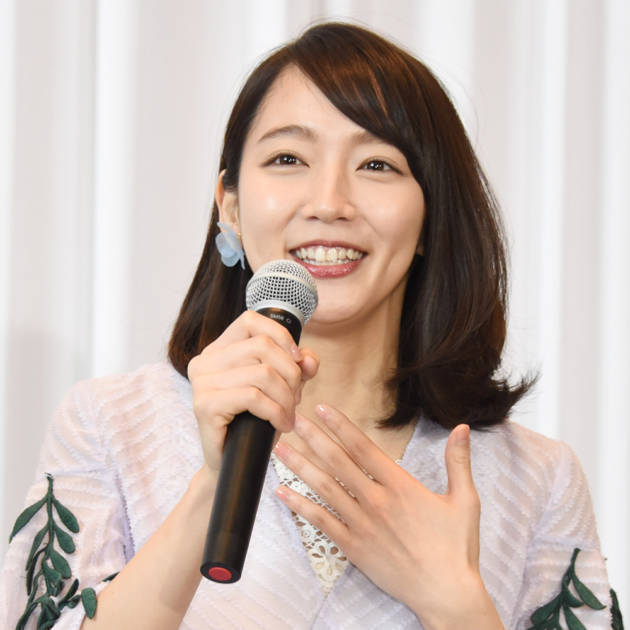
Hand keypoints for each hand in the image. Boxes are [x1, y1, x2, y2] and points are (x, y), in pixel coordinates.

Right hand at [187, 310, 318, 474]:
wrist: (234, 464)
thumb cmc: (255, 423)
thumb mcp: (282, 388)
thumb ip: (297, 368)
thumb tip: (309, 358)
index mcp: (219, 350)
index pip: (251, 320)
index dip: (281, 336)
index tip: (298, 360)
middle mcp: (205, 361)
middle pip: (262, 347)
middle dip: (290, 374)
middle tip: (295, 399)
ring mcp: (202, 382)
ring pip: (262, 373)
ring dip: (286, 397)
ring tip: (289, 415)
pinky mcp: (205, 405)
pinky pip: (253, 397)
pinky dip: (276, 411)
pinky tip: (281, 425)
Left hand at [273, 405, 502, 629]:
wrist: (445, 593)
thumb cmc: (456, 547)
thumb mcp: (465, 500)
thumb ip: (458, 461)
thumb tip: (463, 427)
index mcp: (400, 486)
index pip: (363, 448)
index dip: (341, 426)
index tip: (323, 408)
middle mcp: (375, 501)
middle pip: (338, 463)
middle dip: (314, 438)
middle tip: (293, 419)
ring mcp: (361, 525)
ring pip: (324, 489)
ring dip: (300, 467)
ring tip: (280, 450)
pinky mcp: (353, 547)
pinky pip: (321, 523)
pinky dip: (300, 507)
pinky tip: (282, 493)